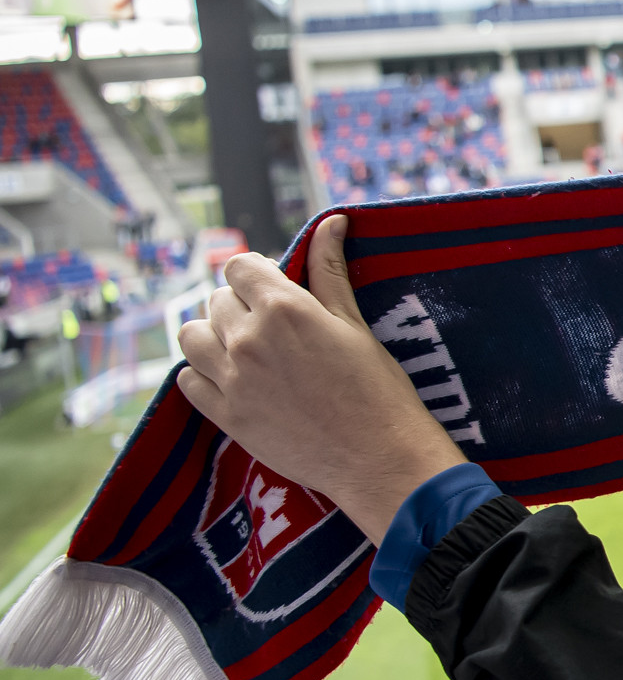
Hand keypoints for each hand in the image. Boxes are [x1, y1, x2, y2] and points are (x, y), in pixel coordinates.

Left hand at [175, 213, 466, 543]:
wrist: (379, 458)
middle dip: (238, 306)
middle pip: (215, 301)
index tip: (273, 290)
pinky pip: (187, 380)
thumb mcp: (355, 324)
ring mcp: (231, 379)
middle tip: (271, 328)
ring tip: (244, 350)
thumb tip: (332, 221)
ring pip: (190, 336)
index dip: (255, 275)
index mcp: (284, 309)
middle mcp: (248, 339)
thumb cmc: (378, 389)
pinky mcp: (225, 416)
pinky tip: (234, 380)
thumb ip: (330, 271)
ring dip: (212, 336)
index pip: (238, 267)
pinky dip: (203, 375)